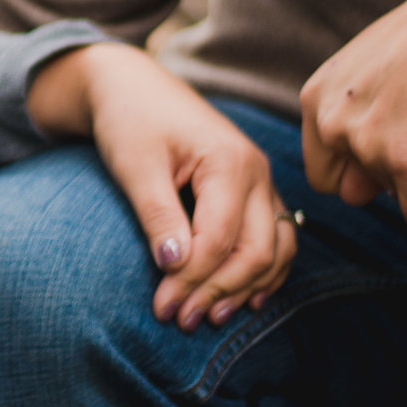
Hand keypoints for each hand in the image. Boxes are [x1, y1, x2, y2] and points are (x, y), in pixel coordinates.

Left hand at [39, 43, 298, 330]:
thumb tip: (175, 266)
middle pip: (256, 251)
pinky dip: (263, 272)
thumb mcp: (135, 165)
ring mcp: (262, 181)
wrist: (132, 86)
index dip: (191, 280)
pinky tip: (243, 299)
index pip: (219, 240)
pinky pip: (276, 239)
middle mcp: (257, 172)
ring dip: (245, 289)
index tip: (160, 309)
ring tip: (207, 316)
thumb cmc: (130, 120)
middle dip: (219, 291)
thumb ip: (157, 214)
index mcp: (229, 162)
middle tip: (179, 320)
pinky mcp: (255, 190)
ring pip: (276, 250)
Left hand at [298, 0, 406, 234]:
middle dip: (384, 181)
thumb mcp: (371, 72)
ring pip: (394, 198)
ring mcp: (368, 144)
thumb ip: (355, 124)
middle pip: (352, 190)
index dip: (357, 172)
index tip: (393, 159)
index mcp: (318, 98)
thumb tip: (357, 193)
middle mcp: (333, 122)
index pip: (322, 170)